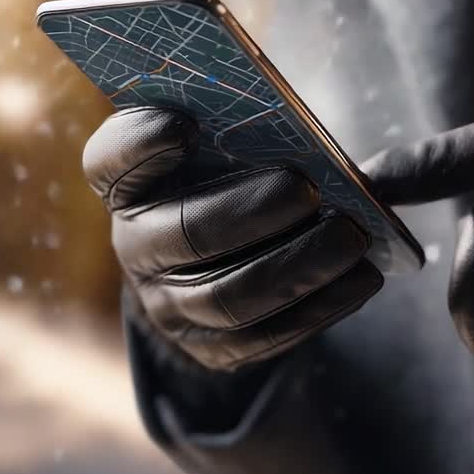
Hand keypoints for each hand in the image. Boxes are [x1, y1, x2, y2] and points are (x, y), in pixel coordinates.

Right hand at [84, 107, 381, 371]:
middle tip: (308, 190)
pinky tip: (361, 280)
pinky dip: (319, 308)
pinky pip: (262, 339)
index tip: (187, 125)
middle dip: (250, 213)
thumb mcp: (226, 143)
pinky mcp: (209, 347)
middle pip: (184, 235)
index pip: (111, 160)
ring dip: (298, 267)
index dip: (142, 143)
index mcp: (129, 182)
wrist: (222, 253)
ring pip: (228, 297)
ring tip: (351, 237)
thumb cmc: (230, 174)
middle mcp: (135, 244)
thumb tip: (309, 138)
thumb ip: (248, 129)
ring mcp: (167, 303)